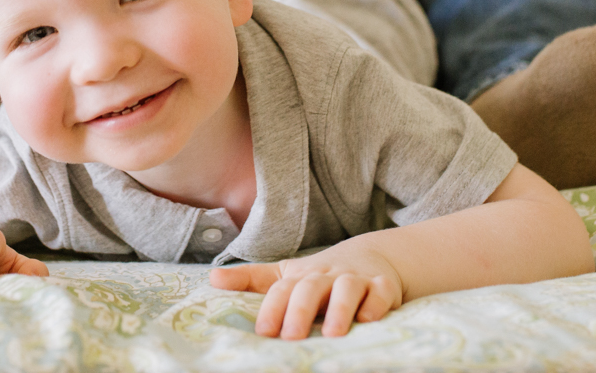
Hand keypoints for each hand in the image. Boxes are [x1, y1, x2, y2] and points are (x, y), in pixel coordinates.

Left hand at [209, 240, 403, 338]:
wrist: (370, 258)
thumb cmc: (320, 275)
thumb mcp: (286, 274)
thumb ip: (251, 279)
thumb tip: (212, 279)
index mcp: (301, 276)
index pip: (281, 288)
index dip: (271, 308)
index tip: (263, 332)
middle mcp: (326, 276)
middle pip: (310, 288)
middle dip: (300, 311)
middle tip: (290, 337)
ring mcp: (356, 280)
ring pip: (347, 290)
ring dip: (339, 310)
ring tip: (332, 334)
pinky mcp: (383, 287)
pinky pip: (381, 294)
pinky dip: (375, 306)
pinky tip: (368, 320)